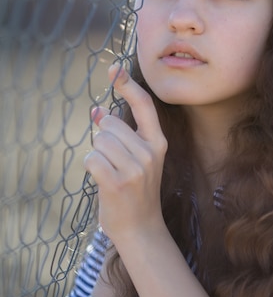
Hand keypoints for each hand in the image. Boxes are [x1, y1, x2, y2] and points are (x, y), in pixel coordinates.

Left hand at [84, 64, 167, 246]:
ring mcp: (135, 168)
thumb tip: (98, 110)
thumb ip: (122, 134)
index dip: (128, 85)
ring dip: (97, 154)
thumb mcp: (137, 159)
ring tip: (110, 173)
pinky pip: (92, 158)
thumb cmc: (135, 190)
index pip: (144, 106)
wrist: (141, 227)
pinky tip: (102, 180)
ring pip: (99, 140)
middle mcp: (149, 153)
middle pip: (110, 124)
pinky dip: (91, 167)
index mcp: (157, 143)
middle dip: (103, 138)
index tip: (115, 69)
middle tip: (114, 161)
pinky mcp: (117, 182)